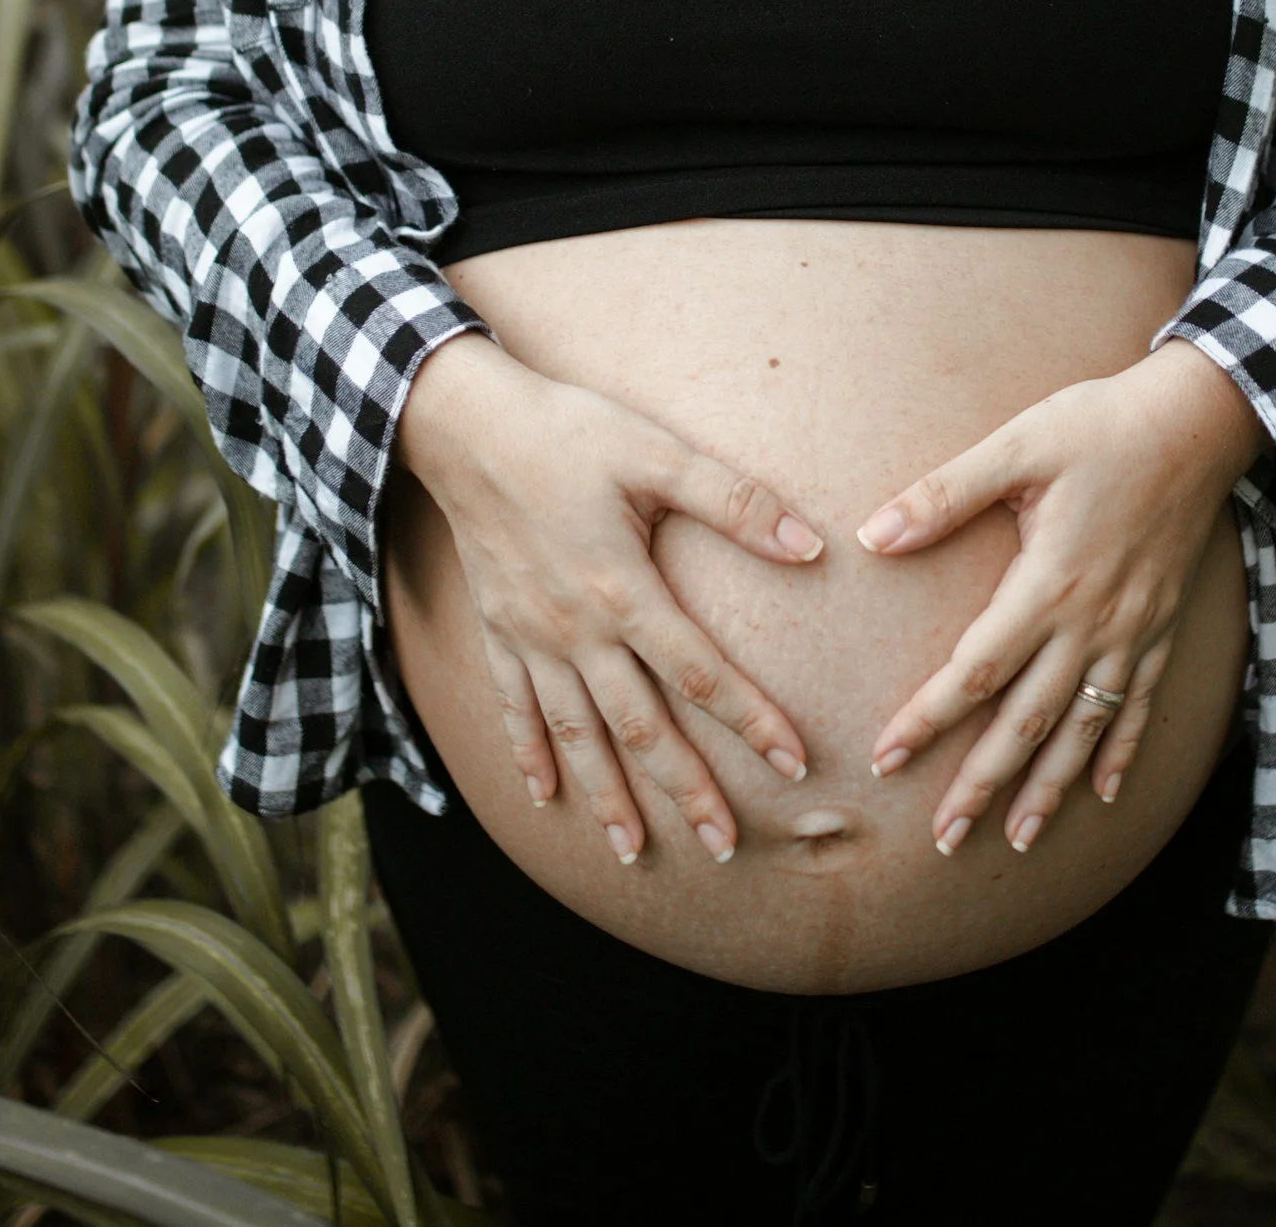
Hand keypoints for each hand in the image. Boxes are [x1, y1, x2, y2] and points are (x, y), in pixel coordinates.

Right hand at [398, 334, 819, 865]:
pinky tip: (544, 796)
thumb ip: (735, 502)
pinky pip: (514, 709)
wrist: (462, 423)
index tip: (796, 766)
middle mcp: (577, 631)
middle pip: (641, 728)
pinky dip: (530, 755)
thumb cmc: (566, 431)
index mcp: (624, 591)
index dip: (753, 722)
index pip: (701, 675)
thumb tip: (812, 545)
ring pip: (576, 736)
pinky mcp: (496, 630)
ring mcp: (531, 638)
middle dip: (685, 791)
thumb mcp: (656, 452)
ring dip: (606, 796)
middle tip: (725, 846)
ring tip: (632, 852)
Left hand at [860, 340, 1260, 854]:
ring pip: (1083, 730)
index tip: (885, 760)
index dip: (927, 720)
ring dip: (1049, 789)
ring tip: (1017, 839)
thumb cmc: (1100, 426)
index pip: (975, 672)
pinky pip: (1140, 707)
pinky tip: (1101, 794)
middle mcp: (1093, 624)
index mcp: (1048, 584)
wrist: (1200, 421)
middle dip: (982, 784)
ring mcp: (1134, 633)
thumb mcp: (1017, 446)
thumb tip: (872, 535)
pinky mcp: (1164, 628)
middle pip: (1027, 723)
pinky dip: (1119, 753)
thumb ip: (945, 494)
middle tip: (944, 841)